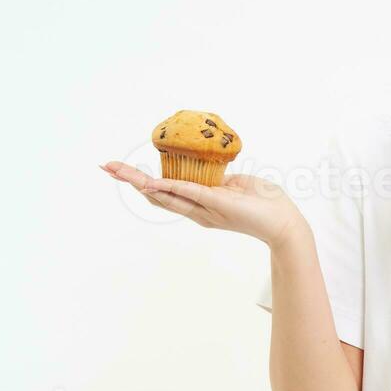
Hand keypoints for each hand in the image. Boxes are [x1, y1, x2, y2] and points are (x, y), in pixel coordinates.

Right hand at [100, 161, 303, 248]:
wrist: (284, 223)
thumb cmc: (265, 203)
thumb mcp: (237, 186)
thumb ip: (219, 182)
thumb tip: (212, 172)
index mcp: (201, 205)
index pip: (166, 193)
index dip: (144, 183)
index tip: (122, 171)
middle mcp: (197, 211)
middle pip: (157, 196)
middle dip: (130, 180)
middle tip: (106, 167)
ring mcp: (205, 209)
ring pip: (166, 195)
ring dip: (141, 182)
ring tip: (118, 172)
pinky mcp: (217, 204)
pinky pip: (190, 192)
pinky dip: (170, 187)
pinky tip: (151, 182)